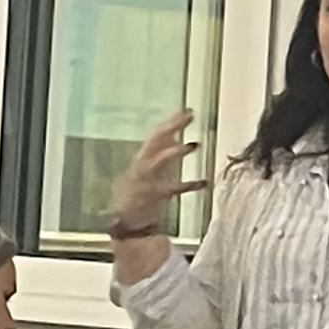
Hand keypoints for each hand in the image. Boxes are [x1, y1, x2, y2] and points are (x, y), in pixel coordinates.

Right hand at [109, 109, 208, 234]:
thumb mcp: (148, 167)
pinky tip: (204, 182)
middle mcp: (143, 164)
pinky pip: (174, 188)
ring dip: (175, 152)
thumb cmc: (139, 191)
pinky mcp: (155, 195)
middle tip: (189, 115)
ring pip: (160, 161)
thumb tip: (176, 136)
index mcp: (143, 157)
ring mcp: (148, 179)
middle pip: (156, 140)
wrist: (124, 218)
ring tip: (192, 144)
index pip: (157, 134)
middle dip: (172, 126)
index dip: (171, 121)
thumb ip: (162, 152)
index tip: (187, 110)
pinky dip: (189, 185)